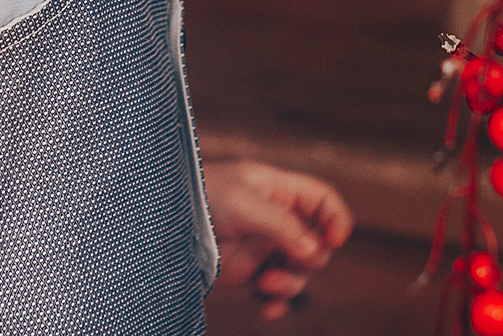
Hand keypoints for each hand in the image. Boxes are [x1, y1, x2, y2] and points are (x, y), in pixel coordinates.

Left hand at [205, 159, 353, 319]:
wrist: (166, 220)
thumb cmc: (202, 194)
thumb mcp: (243, 201)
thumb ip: (280, 223)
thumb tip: (314, 249)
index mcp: (279, 191)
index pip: (321, 201)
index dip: (336, 218)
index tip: (336, 239)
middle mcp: (277, 221)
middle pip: (317, 244)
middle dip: (310, 258)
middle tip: (293, 262)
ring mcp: (264, 248)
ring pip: (299, 273)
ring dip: (290, 283)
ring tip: (267, 283)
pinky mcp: (249, 273)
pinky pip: (274, 294)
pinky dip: (275, 304)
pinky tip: (267, 309)